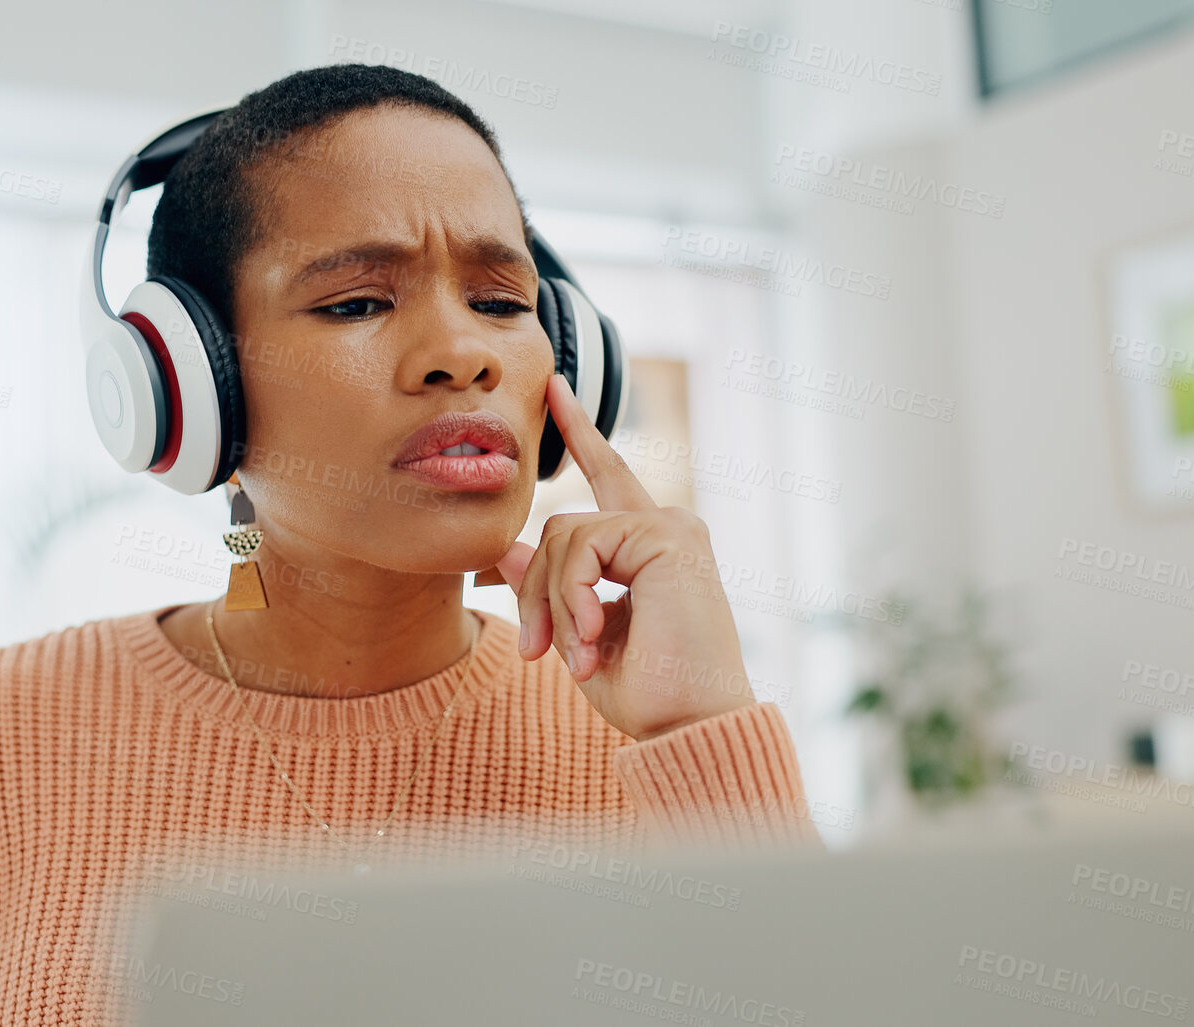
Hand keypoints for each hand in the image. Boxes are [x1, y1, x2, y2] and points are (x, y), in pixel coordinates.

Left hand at [487, 373, 756, 740]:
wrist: (688, 725)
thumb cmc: (648, 694)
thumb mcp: (580, 634)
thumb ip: (550, 586)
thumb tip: (504, 547)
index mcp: (651, 548)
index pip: (609, 478)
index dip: (582, 433)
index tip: (554, 389)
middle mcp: (664, 527)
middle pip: (561, 528)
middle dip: (535, 590)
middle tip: (533, 650)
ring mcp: (668, 526)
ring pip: (563, 537)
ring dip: (556, 603)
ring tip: (581, 652)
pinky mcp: (664, 534)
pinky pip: (581, 546)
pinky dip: (573, 595)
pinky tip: (597, 632)